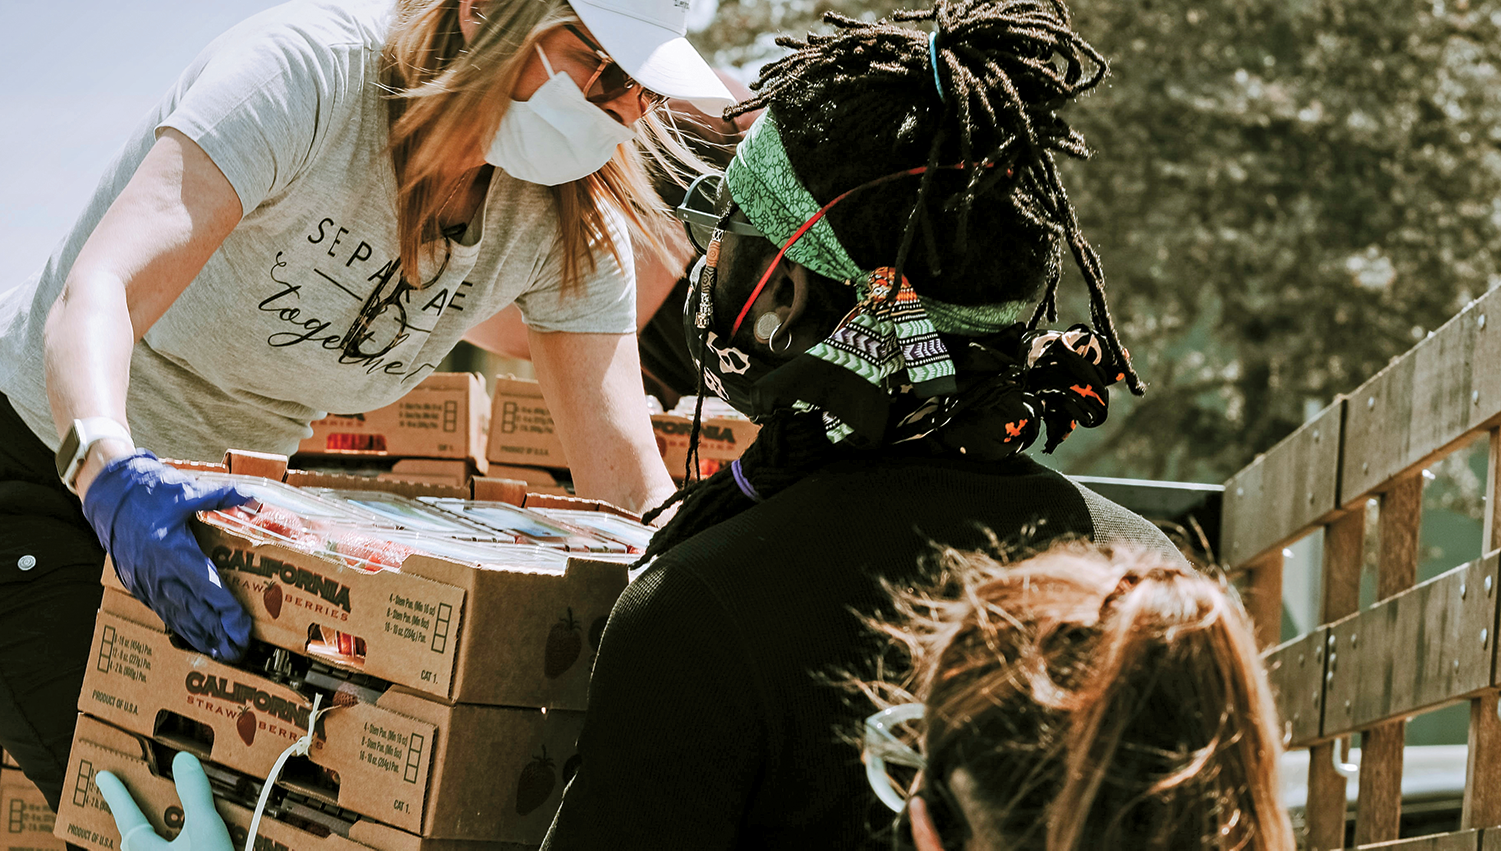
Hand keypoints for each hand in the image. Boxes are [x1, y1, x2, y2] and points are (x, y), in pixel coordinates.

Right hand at [81, 450, 252, 660]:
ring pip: (178, 617)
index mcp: (174, 552)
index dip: (227, 612)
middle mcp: (160, 573)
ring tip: (222, 653)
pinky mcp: (138, 584)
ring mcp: (146, 582)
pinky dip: (181, 627)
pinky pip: (163, 611)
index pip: (208, 589)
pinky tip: (195, 638)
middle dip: (219, 634)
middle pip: (195, 611)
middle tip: (240, 651)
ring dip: (201, 637)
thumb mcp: (186, 490)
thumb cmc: (146, 492)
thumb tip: (253, 497)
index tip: (244, 628)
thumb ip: (222, 497)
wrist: (106, 494)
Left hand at [95, 752, 234, 850]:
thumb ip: (195, 795)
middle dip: (131, 818)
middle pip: (133, 837)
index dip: (116, 794)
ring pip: (148, 849)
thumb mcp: (205, 830)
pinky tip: (186, 842)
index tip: (103, 777)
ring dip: (153, 834)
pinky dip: (173, 844)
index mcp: (146, 849)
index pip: (126, 816)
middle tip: (128, 800)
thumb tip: (184, 761)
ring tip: (160, 821)